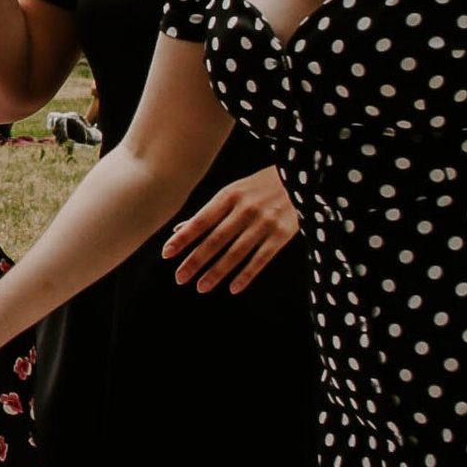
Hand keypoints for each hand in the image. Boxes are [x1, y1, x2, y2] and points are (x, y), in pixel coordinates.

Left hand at [162, 165, 300, 293]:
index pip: (201, 221)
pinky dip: (247, 274)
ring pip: (236, 252)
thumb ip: (208, 212)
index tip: (167, 254)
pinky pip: (261, 259)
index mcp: (229, 196)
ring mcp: (264, 222)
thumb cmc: (258, 188)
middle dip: (196, 260)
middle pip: (215, 240)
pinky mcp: (282, 234)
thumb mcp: (232, 192)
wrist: (300, 179)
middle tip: (180, 278)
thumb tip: (179, 230)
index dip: (183, 238)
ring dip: (217, 272)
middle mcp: (245, 209)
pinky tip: (233, 288)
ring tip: (201, 287)